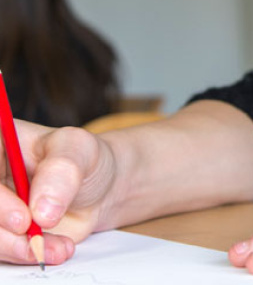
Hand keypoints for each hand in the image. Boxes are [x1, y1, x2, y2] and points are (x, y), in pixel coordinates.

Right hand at [0, 121, 114, 265]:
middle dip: (4, 232)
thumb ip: (62, 170)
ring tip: (59, 246)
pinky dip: (27, 255)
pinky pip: (3, 251)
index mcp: (0, 143)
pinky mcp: (3, 231)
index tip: (22, 219)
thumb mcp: (79, 149)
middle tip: (36, 238)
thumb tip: (41, 210)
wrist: (98, 188)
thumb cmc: (84, 159)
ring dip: (19, 248)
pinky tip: (56, 249)